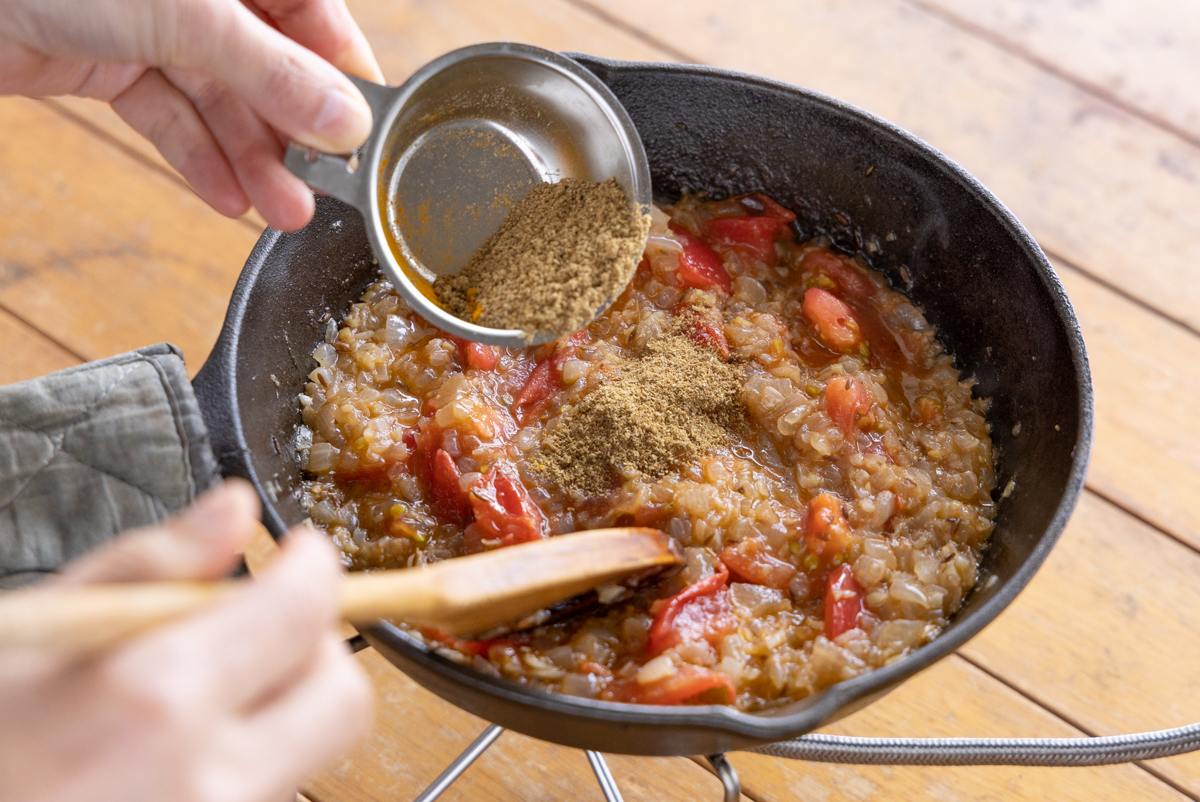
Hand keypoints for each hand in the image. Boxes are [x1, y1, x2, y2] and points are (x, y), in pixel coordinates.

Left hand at [0, 0, 384, 230]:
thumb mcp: (187, 15)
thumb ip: (270, 70)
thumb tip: (346, 119)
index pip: (313, 12)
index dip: (343, 73)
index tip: (369, 133)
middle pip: (269, 63)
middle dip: (296, 131)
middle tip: (327, 188)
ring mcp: (150, 21)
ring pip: (221, 98)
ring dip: (253, 160)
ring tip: (284, 212)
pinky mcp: (107, 59)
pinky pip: (168, 115)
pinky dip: (196, 158)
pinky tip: (229, 199)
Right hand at [0, 480, 372, 801]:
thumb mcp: (31, 634)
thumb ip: (145, 567)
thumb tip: (232, 509)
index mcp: (155, 703)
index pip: (305, 614)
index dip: (314, 567)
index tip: (298, 550)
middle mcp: (205, 786)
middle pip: (343, 701)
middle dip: (317, 646)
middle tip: (259, 622)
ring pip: (309, 754)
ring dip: (280, 704)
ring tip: (192, 691)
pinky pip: (266, 796)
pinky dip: (245, 758)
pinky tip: (172, 750)